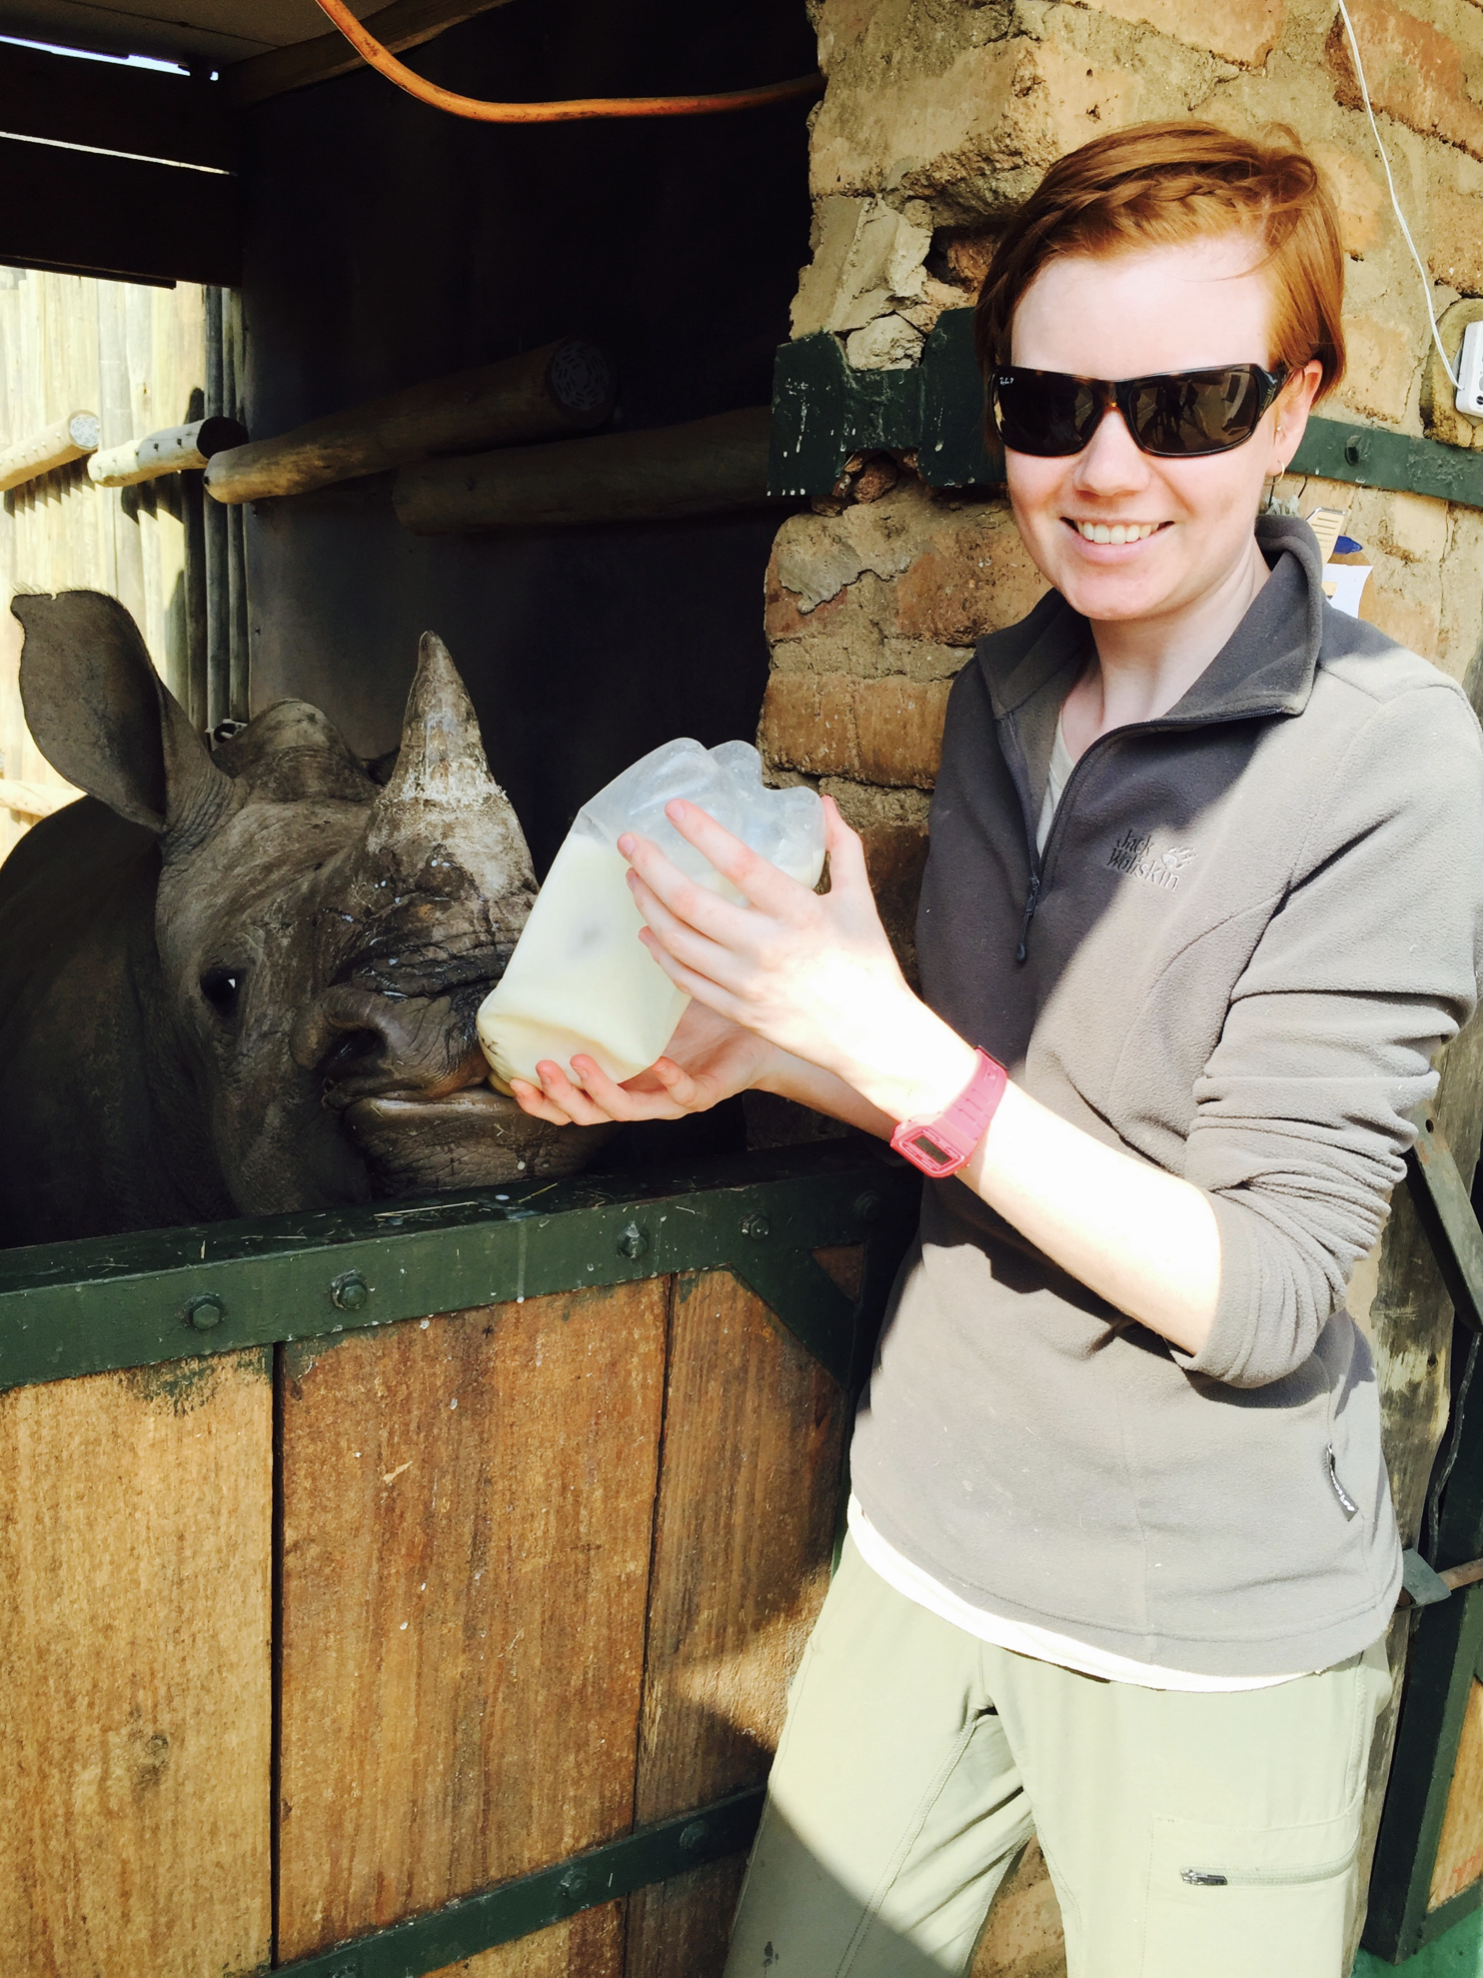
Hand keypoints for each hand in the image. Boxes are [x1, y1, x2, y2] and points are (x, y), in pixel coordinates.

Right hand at [508, 998, 778, 1127]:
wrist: (752, 1030)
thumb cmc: (699, 1019)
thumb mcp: (648, 1004)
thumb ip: (615, 990)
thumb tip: (580, 943)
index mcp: (620, 1079)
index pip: (572, 1102)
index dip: (541, 1099)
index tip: (514, 1077)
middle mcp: (639, 1095)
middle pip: (588, 1114)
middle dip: (560, 1097)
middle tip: (541, 1068)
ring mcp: (669, 1099)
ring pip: (626, 1111)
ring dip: (599, 1091)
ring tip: (579, 1063)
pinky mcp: (703, 1093)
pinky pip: (683, 1096)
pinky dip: (670, 1082)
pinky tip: (659, 1065)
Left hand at [620, 795, 976, 1123]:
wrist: (871, 1036)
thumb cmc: (868, 965)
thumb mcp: (860, 900)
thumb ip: (842, 848)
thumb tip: (826, 804)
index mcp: (798, 912)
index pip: (738, 863)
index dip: (701, 832)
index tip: (674, 809)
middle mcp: (766, 947)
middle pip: (690, 902)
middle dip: (651, 867)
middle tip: (629, 843)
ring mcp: (747, 983)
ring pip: (678, 940)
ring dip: (648, 905)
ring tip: (634, 879)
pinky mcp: (737, 1011)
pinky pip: (685, 978)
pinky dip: (661, 951)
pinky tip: (649, 929)